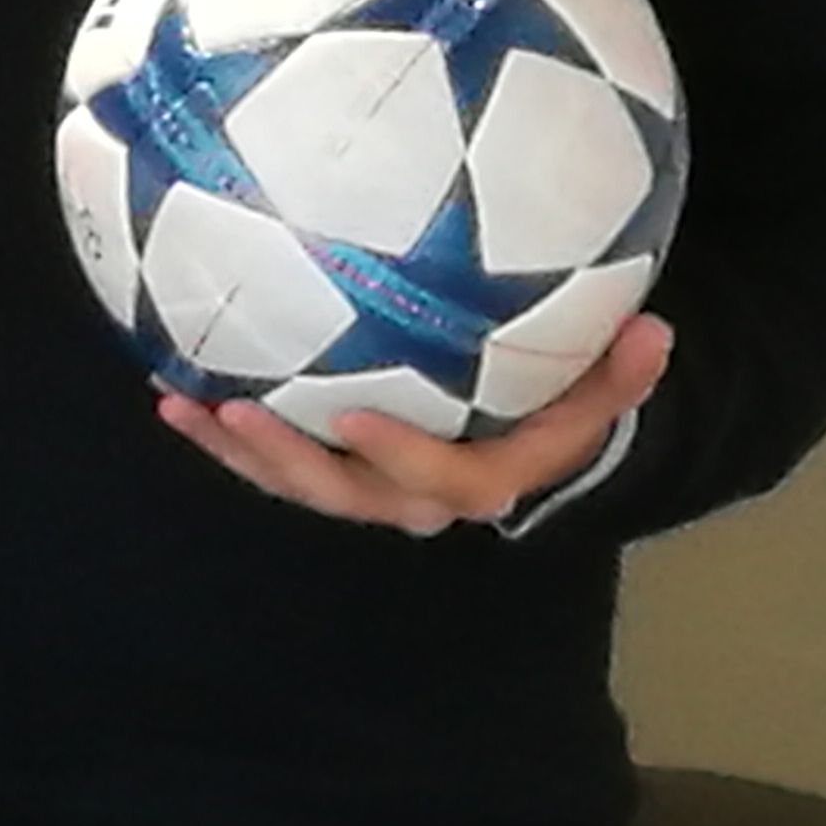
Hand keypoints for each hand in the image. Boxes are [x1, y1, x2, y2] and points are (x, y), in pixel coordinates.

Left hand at [157, 310, 671, 534]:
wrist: (521, 444)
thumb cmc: (554, 407)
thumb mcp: (594, 392)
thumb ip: (618, 372)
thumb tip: (655, 329)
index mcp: (481, 479)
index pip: (441, 480)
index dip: (396, 455)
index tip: (352, 414)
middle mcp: (412, 496)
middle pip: (344, 493)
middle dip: (286, 460)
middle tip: (235, 410)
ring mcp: (362, 485)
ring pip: (294, 482)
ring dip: (235, 448)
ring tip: (180, 404)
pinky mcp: (325, 466)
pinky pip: (270, 457)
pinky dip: (222, 429)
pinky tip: (170, 387)